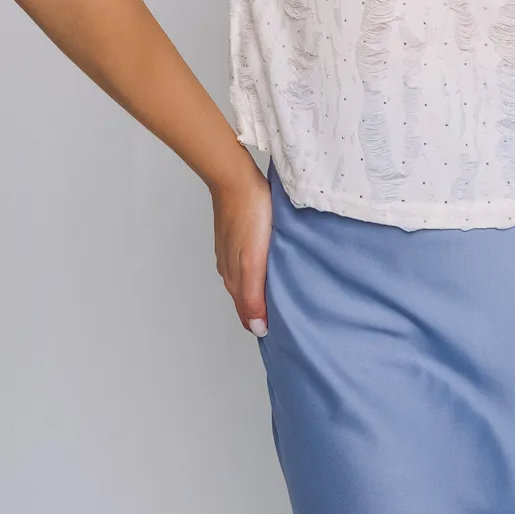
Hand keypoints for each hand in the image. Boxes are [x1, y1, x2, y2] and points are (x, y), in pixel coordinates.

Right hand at [210, 160, 272, 337]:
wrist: (235, 179)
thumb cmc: (248, 214)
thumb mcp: (253, 261)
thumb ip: (253, 295)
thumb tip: (257, 328)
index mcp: (233, 277)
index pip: (246, 313)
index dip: (261, 325)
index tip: (280, 334)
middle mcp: (229, 268)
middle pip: (245, 300)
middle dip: (261, 313)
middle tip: (284, 320)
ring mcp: (232, 252)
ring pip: (246, 281)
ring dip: (260, 292)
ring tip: (280, 298)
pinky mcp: (238, 237)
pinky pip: (247, 263)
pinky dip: (259, 273)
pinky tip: (270, 268)